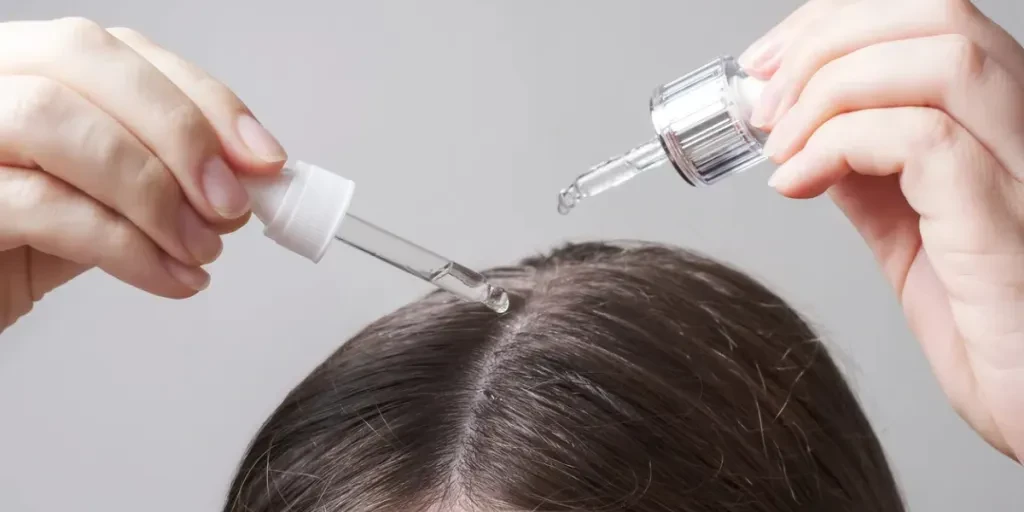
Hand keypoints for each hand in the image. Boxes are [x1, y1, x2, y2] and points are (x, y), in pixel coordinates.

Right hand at [0, 18, 287, 331]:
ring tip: (200, 249)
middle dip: (179, 132)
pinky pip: (39, 205)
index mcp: (22, 66)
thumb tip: (242, 181)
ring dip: (152, 192)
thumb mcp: (98, 201)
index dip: (203, 98)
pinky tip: (169, 277)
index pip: (122, 50)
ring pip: (54, 118)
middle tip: (231, 204)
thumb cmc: (12, 250)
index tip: (262, 158)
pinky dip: (124, 247)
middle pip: (84, 57)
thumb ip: (159, 177)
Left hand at [739, 0, 1023, 461]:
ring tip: (778, 144)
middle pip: (933, 11)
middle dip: (824, 38)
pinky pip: (921, 138)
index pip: (924, 15)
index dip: (833, 22)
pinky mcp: (1005, 217)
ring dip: (828, 87)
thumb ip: (871, 177)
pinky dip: (836, 145)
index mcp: (1002, 123)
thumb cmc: (992, 334)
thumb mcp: (914, 237)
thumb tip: (810, 136)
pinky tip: (797, 182)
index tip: (766, 64)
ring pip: (938, 54)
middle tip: (762, 99)